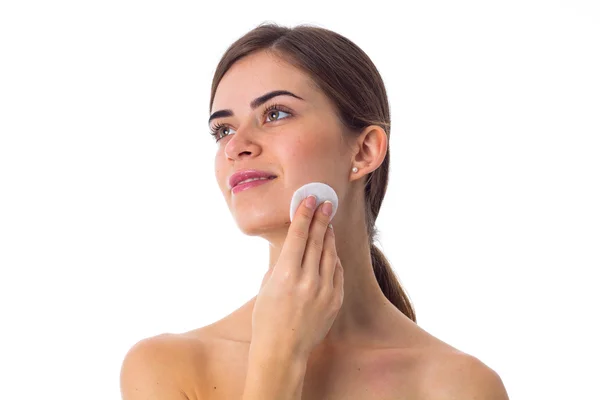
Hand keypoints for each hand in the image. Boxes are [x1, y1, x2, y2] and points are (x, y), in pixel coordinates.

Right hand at [252, 196, 343, 359]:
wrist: (282, 350)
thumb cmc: (266, 319)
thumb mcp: (266, 286)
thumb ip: (281, 265)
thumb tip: (293, 247)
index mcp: (286, 275)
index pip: (298, 236)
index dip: (304, 215)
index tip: (309, 199)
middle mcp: (307, 280)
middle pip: (317, 241)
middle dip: (321, 218)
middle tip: (325, 202)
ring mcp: (324, 291)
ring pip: (330, 254)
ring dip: (329, 236)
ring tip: (328, 222)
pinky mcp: (334, 301)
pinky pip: (336, 272)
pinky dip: (333, 259)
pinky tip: (331, 250)